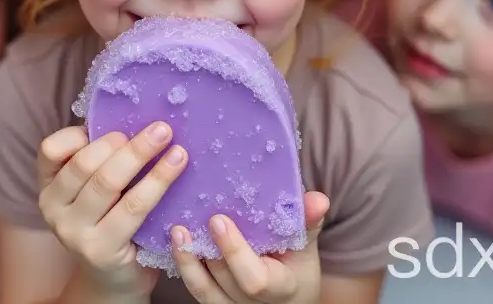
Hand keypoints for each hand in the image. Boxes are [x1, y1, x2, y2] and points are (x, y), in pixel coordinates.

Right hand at [37, 122, 188, 296]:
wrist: (115, 279)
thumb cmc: (110, 222)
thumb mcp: (95, 192)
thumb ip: (101, 161)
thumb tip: (137, 119)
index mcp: (49, 186)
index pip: (51, 150)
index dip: (78, 135)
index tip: (115, 129)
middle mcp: (52, 209)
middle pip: (84, 164)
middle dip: (124, 143)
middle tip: (160, 129)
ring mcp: (73, 232)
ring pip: (107, 183)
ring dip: (143, 156)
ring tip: (172, 142)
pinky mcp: (100, 249)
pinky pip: (132, 207)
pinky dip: (157, 182)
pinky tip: (176, 165)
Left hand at [170, 191, 329, 303]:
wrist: (286, 301)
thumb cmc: (296, 270)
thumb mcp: (307, 248)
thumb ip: (308, 223)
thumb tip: (318, 200)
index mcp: (280, 288)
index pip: (254, 278)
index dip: (234, 251)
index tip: (218, 220)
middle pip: (224, 279)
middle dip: (207, 250)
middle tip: (190, 218)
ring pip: (204, 290)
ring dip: (187, 261)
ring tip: (176, 232)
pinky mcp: (215, 303)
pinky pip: (197, 290)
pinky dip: (184, 268)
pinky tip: (175, 244)